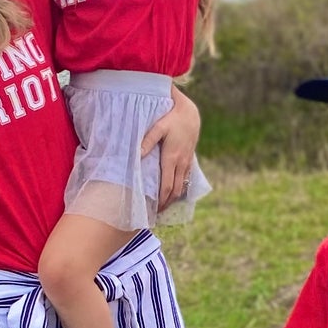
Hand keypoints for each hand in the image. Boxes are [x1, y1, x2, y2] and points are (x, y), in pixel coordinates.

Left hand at [142, 88, 200, 209]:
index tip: (154, 209)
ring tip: (163, 207)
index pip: (167, 185)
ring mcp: (187, 162)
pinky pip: (186, 179)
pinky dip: (180, 189)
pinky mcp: (189, 159)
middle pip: (175, 190)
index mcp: (171, 157)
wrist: (190, 113)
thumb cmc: (171, 118)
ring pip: (182, 186)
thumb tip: (137, 154)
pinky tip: (173, 194)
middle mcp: (181, 162)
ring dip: (174, 198)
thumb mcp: (159, 127)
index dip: (161, 199)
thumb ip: (147, 141)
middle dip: (167, 203)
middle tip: (157, 214)